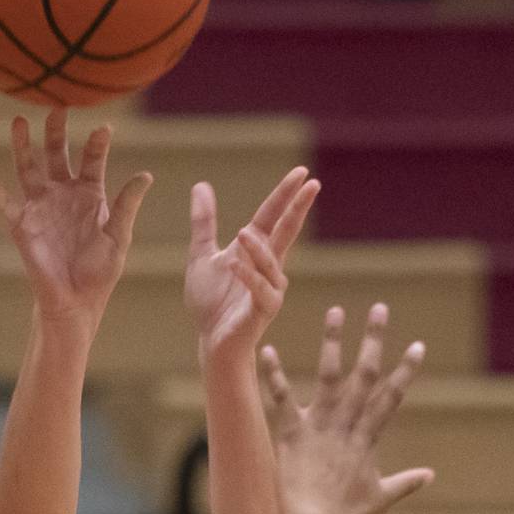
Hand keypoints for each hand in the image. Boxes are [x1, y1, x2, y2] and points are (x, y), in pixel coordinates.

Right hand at [0, 111, 151, 328]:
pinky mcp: (22, 224)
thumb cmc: (100, 272)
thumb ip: (127, 205)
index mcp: (91, 194)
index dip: (97, 143)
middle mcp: (63, 193)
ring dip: (23, 145)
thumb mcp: (118, 237)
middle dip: (57, 130)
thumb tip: (146, 176)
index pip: (93, 159)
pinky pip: (3, 202)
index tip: (104, 128)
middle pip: (58, 153)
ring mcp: (40, 206)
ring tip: (19, 120)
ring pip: (29, 167)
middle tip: (58, 104)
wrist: (76, 302)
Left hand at [186, 166, 317, 357]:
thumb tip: (201, 185)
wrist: (211, 340)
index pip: (273, 216)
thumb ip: (204, 222)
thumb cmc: (211, 302)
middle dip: (298, 209)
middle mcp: (269, 266)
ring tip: (243, 234)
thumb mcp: (202, 254)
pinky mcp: (263, 311)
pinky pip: (259, 291)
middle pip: (287, 232)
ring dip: (257, 249)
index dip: (285, 195)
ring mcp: (270, 288)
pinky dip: (248, 277)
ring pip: (270, 263)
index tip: (302, 172)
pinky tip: (234, 264)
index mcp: (255, 250)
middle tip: (312, 185)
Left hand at [260, 304, 432, 513]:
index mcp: (368, 437)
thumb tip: (430, 476)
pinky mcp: (292, 431)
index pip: (391, 396)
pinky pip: (281, 398)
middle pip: (365, 374)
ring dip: (332, 342)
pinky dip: (274, 374)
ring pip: (328, 375)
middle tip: (379, 308)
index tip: (417, 345)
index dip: (405, 370)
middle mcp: (347, 423)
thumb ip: (406, 482)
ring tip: (335, 311)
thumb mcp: (381, 497)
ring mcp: (320, 425)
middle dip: (373, 339)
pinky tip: (268, 350)